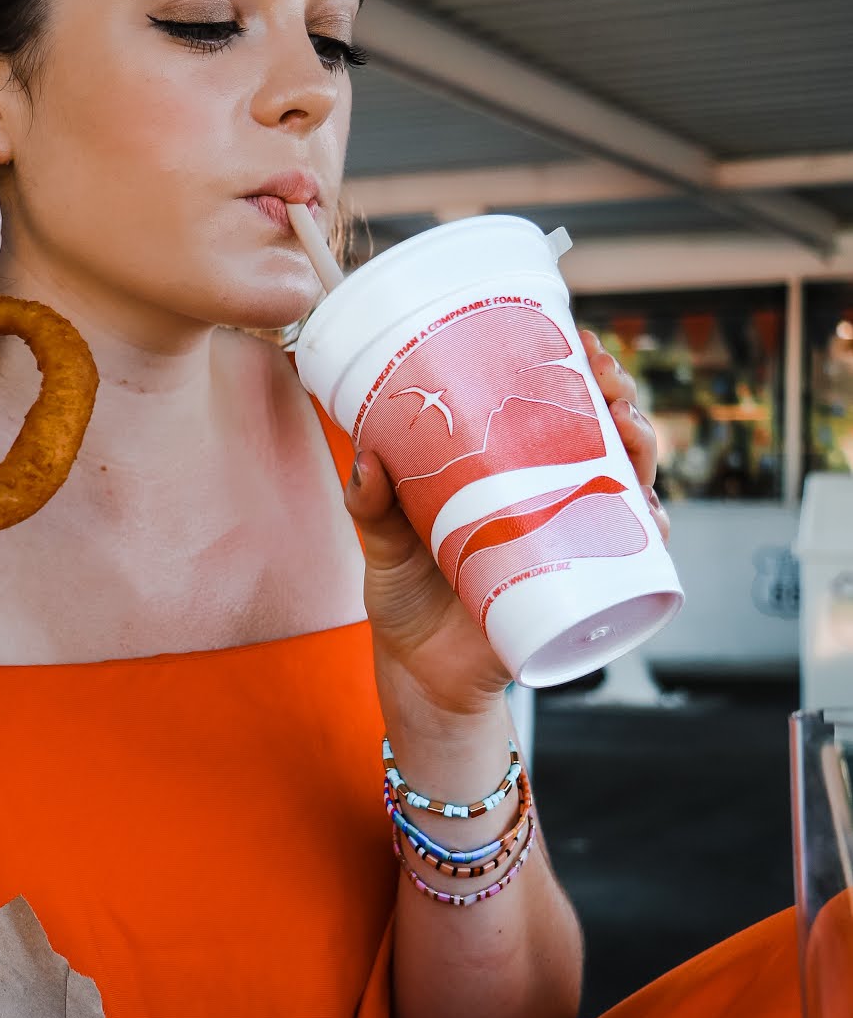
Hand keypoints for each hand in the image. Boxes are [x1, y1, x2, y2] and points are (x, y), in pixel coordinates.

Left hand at [344, 324, 670, 714]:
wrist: (420, 676)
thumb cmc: (406, 599)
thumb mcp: (383, 545)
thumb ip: (371, 507)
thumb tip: (367, 462)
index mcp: (508, 474)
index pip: (557, 409)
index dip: (579, 371)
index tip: (580, 341)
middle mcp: (549, 501)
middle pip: (605, 438)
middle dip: (621, 400)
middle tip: (608, 382)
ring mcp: (569, 543)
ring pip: (628, 486)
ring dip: (643, 452)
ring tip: (629, 433)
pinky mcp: (578, 590)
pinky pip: (630, 559)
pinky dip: (648, 535)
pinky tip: (650, 515)